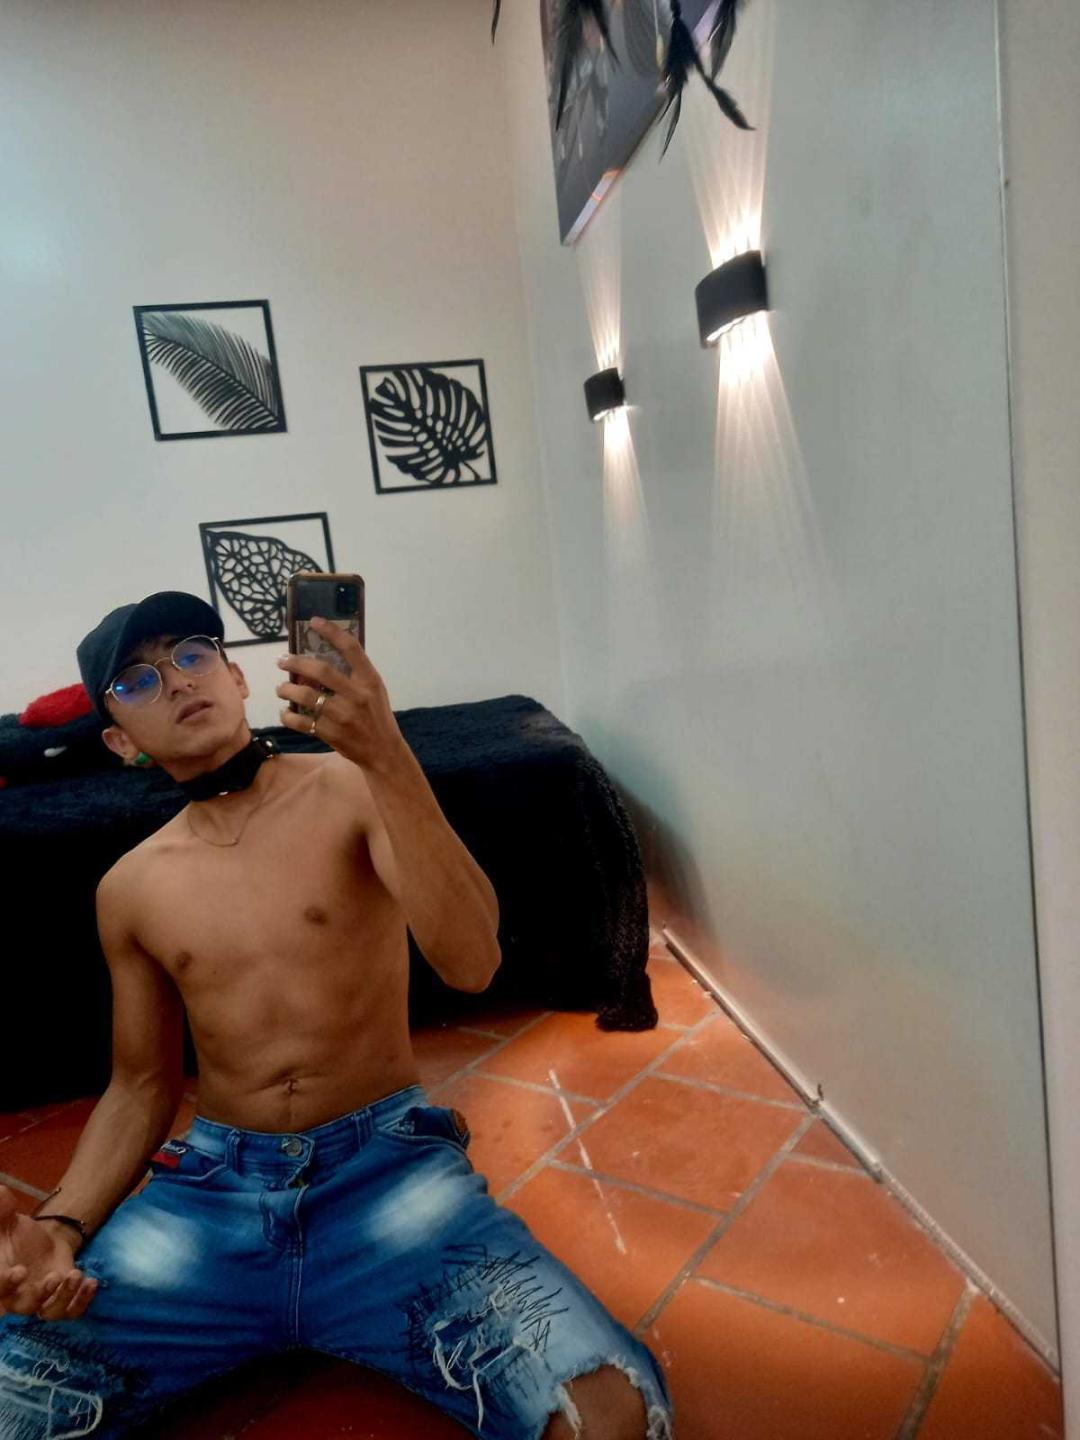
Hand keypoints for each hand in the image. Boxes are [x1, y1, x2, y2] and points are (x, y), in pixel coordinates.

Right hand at [0, 1185, 98, 1320]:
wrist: (39, 1240)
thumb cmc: (16, 1234)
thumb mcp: (6, 1220)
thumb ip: (2, 1209)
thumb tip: (1, 1191)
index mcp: (0, 1280)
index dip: (5, 1284)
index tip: (19, 1270)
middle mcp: (17, 1296)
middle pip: (22, 1307)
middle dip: (38, 1295)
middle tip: (54, 1277)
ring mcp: (41, 1301)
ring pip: (49, 1313)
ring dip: (63, 1298)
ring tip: (75, 1275)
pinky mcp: (61, 1300)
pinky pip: (70, 1312)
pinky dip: (82, 1302)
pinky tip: (90, 1283)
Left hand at [276, 617, 406, 771]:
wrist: (383, 752)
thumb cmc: (377, 716)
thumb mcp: (375, 691)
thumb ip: (355, 675)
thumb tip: (321, 658)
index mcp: (370, 681)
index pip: (351, 648)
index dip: (332, 632)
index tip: (314, 621)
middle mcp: (357, 695)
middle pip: (320, 670)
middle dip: (295, 663)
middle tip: (282, 660)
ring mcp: (343, 716)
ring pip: (305, 696)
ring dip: (287, 690)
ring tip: (282, 689)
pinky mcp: (331, 734)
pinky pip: (301, 722)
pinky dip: (288, 716)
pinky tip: (286, 712)